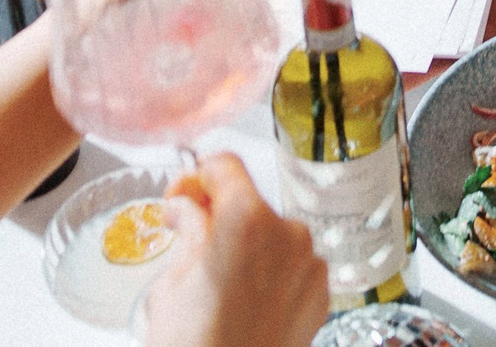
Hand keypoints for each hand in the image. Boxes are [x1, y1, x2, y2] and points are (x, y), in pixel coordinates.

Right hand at [142, 153, 326, 346]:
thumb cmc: (191, 344)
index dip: (197, 175)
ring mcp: (311, 263)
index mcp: (246, 219)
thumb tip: (186, 206)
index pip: (225, 166)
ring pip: (274, 238)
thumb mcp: (173, 281)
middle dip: (221, 220)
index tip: (183, 195)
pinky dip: (272, 276)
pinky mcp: (322, 293)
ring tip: (219, 289)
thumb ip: (189, 230)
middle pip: (251, 204)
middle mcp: (289, 232)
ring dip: (249, 249)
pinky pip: (293, 268)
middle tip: (192, 247)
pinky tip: (246, 304)